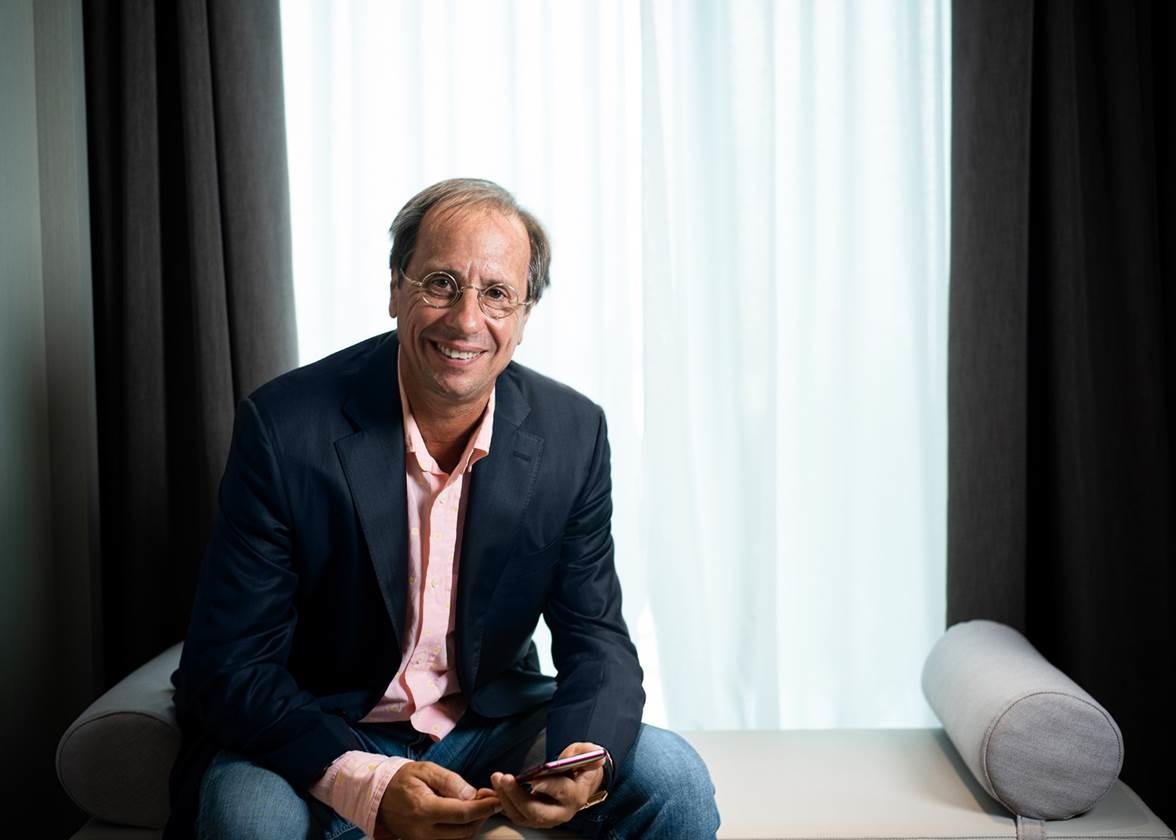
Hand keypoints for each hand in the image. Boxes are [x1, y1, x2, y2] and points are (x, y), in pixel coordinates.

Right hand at [375, 760, 500, 839]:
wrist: (379, 796)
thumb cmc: (403, 779)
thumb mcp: (426, 770)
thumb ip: (450, 781)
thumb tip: (472, 794)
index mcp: (424, 809)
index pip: (462, 814)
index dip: (484, 807)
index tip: (498, 799)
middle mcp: (423, 831)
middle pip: (465, 831)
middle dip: (482, 816)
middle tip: (488, 799)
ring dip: (473, 824)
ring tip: (476, 806)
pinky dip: (461, 831)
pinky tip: (464, 816)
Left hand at [490, 742, 606, 828]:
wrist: (578, 783)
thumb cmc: (581, 767)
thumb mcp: (587, 753)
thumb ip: (585, 753)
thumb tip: (585, 756)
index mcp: (576, 795)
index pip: (562, 792)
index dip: (548, 787)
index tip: (534, 780)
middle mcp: (561, 812)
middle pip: (536, 811)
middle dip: (518, 796)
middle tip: (506, 779)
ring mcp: (546, 818)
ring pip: (522, 815)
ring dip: (506, 798)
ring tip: (497, 779)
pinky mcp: (534, 818)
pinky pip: (515, 814)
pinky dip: (503, 802)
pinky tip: (496, 788)